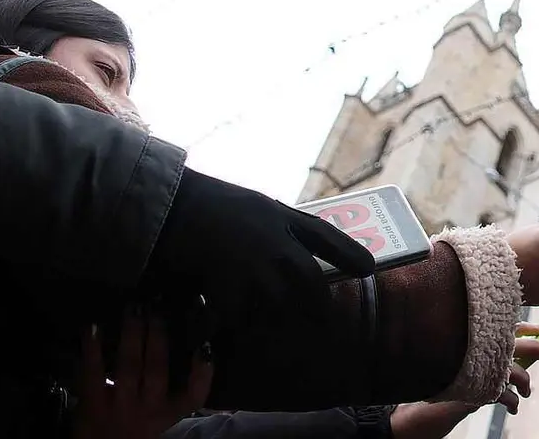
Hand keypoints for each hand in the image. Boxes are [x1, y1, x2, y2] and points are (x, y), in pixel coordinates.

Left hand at [71, 307, 213, 438]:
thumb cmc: (136, 430)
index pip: (194, 396)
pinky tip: (93, 327)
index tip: (204, 347)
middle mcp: (147, 408)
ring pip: (128, 366)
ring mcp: (119, 405)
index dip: (202, 373)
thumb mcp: (160, 415)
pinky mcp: (92, 404)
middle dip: (157, 336)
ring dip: (131, 335)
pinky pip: (92, 374)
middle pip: (156, 369)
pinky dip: (92, 349)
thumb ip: (173, 390)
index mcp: (168, 413)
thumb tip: (188, 346)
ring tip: (133, 308)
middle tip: (156, 307)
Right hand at [149, 169, 374, 323]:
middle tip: (323, 322)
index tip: (368, 269)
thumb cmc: (211, 204)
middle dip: (317, 307)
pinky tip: (235, 329)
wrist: (170, 208)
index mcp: (284, 219)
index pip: (328, 239)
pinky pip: (245, 319)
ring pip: (281, 308)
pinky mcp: (230, 291)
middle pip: (310, 287)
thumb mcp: (258, 206)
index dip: (351, 255)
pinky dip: (242, 326)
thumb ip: (284, 226)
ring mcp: (256, 270)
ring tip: (283, 334)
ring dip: (280, 321)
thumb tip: (303, 249)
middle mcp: (278, 246)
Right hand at [390, 323, 538, 437]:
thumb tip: (510, 359)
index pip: (502, 326)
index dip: (524, 327)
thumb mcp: (463, 369)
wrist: (413, 413)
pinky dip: (511, 401)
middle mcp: (474, 350)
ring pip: (514, 371)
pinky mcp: (475, 389)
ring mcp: (475, 368)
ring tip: (526, 392)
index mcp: (471, 340)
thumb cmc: (437, 386)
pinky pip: (503, 393)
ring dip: (524, 383)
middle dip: (538, 348)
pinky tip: (512, 406)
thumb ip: (482, 360)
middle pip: (515, 343)